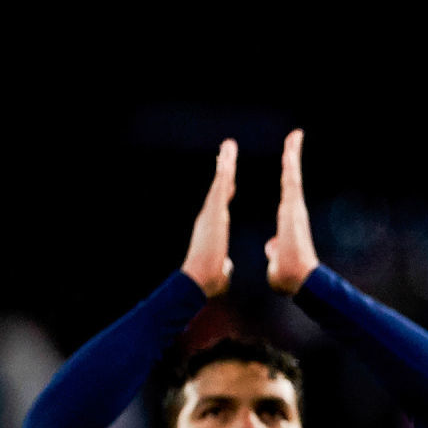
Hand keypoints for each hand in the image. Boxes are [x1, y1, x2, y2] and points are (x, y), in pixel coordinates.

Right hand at [181, 139, 236, 295]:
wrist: (198, 281)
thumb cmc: (208, 280)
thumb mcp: (220, 271)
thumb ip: (223, 265)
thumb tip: (225, 267)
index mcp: (215, 228)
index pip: (222, 204)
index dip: (226, 189)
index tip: (230, 178)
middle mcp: (210, 217)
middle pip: (220, 188)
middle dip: (224, 169)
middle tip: (227, 150)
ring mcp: (210, 214)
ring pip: (220, 183)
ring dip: (224, 164)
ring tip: (229, 146)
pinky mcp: (213, 214)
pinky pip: (220, 189)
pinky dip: (224, 173)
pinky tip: (227, 159)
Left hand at [264, 129, 320, 295]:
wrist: (300, 280)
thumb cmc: (289, 276)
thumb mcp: (276, 262)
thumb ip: (274, 251)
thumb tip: (271, 247)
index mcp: (288, 221)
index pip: (287, 192)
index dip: (287, 175)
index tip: (289, 159)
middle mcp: (295, 211)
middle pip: (292, 178)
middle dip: (293, 157)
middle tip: (295, 137)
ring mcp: (296, 208)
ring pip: (293, 175)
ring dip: (294, 154)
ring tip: (295, 135)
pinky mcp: (294, 207)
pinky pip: (292, 179)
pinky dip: (292, 163)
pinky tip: (291, 147)